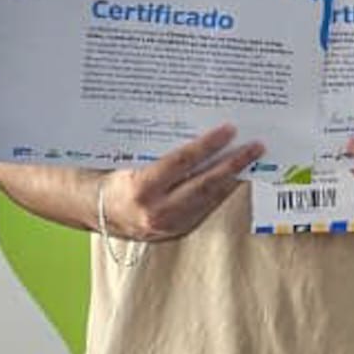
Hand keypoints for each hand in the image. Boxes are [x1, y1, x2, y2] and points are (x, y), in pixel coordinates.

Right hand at [98, 124, 263, 241]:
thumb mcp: (126, 159)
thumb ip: (155, 147)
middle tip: (255, 146)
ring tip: (252, 158)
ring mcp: (171, 224)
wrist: (98, 210)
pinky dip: (223, 190)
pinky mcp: (180, 230)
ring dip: (234, 177)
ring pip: (211, 198)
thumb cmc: (112, 178)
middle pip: (205, 183)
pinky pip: (208, 207)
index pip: (182, 162)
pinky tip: (236, 176)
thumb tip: (192, 122)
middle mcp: (157, 211)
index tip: (229, 130)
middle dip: (233, 163)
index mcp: (140, 189)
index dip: (208, 145)